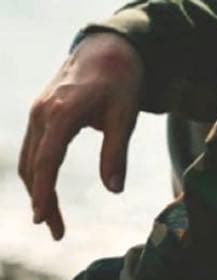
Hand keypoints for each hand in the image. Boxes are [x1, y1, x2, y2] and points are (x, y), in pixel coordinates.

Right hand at [18, 32, 144, 240]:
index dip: (44, 193)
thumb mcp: (126, 115)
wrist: (109, 47)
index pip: (47, 161)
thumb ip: (117, 152)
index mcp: (62, 113)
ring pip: (29, 159)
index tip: (43, 220)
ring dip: (37, 190)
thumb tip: (114, 190)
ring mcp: (38, 111)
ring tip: (52, 219)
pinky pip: (32, 148)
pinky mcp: (40, 112)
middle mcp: (42, 112)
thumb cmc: (122, 80)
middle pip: (34, 166)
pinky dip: (36, 172)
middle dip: (42, 200)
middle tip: (57, 233)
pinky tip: (46, 191)